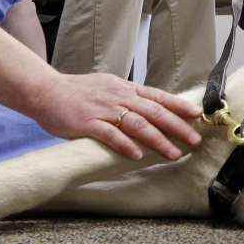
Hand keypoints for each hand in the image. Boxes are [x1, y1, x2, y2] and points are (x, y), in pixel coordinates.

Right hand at [28, 72, 201, 160]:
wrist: (46, 91)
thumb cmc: (78, 93)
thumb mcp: (108, 88)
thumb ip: (128, 97)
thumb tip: (152, 109)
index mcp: (125, 88)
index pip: (158, 96)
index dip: (179, 105)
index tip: (197, 115)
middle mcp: (118, 96)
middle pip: (154, 112)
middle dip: (177, 127)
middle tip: (194, 140)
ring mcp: (103, 109)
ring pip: (137, 124)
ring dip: (158, 139)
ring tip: (174, 153)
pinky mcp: (87, 123)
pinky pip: (110, 134)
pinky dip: (125, 145)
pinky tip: (137, 155)